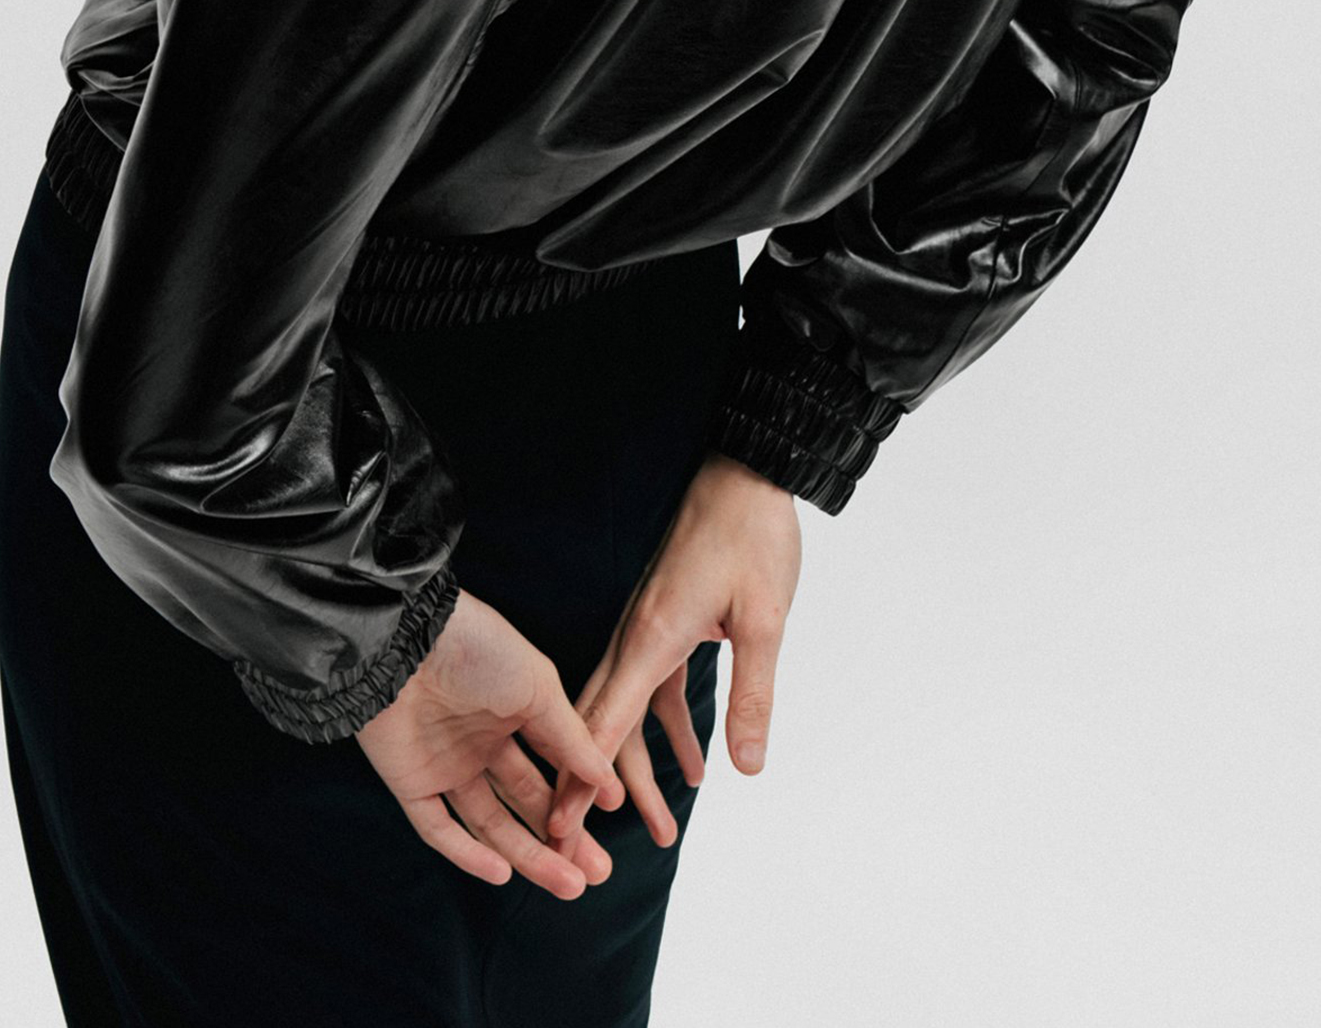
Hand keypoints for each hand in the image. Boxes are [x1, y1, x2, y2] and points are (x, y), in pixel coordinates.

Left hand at [355, 585, 625, 900]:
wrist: (405, 640)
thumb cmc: (477, 648)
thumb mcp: (538, 685)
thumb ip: (570, 737)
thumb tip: (608, 780)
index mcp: (512, 710)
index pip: (552, 763)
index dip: (580, 791)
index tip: (615, 813)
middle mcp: (481, 740)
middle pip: (526, 801)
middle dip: (562, 838)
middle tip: (598, 873)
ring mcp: (446, 764)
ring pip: (490, 823)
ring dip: (528, 856)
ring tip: (569, 885)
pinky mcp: (411, 782)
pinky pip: (439, 828)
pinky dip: (469, 855)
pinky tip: (504, 874)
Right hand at [542, 451, 801, 859]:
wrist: (746, 471)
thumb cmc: (752, 535)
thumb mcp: (764, 620)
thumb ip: (753, 696)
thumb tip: (747, 768)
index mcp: (651, 637)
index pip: (603, 723)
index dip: (579, 778)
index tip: (557, 827)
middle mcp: (638, 635)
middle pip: (603, 725)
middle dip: (596, 788)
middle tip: (587, 850)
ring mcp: (648, 628)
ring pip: (628, 711)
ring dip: (643, 767)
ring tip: (666, 827)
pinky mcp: (666, 621)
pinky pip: (655, 688)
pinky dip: (668, 728)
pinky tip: (697, 764)